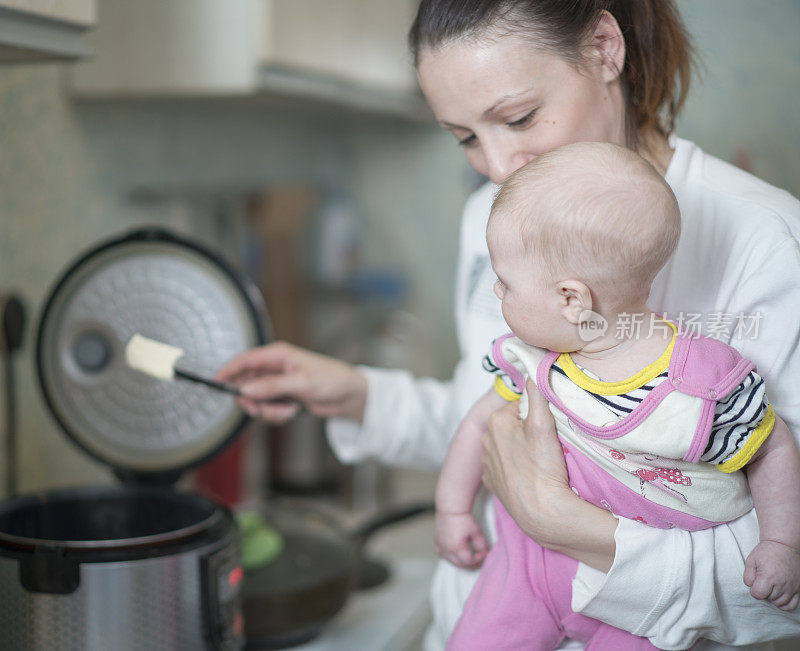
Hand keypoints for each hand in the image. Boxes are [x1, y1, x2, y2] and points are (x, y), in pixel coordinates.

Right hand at [215, 342, 367, 423]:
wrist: (348, 395)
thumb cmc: (331, 379)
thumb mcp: (301, 383)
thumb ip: (272, 387)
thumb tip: (246, 390)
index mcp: (277, 355)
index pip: (244, 360)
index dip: (227, 371)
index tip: (215, 384)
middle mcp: (274, 367)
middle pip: (245, 384)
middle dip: (252, 401)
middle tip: (260, 410)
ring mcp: (277, 383)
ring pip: (256, 400)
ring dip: (268, 411)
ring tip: (288, 411)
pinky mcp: (282, 397)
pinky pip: (267, 409)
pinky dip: (276, 415)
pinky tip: (292, 412)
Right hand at [435, 511, 488, 567]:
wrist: (450, 508)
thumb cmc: (463, 518)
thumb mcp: (476, 532)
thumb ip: (482, 545)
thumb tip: (486, 552)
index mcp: (456, 547)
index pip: (469, 561)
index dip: (478, 559)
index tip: (484, 553)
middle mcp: (446, 549)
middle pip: (460, 563)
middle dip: (471, 563)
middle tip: (479, 559)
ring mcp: (440, 546)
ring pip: (451, 560)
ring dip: (460, 561)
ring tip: (469, 557)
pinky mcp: (437, 542)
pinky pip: (442, 554)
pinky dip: (450, 556)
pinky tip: (455, 553)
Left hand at [481, 379, 616, 570]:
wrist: (541, 512)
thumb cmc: (543, 467)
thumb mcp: (544, 424)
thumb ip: (537, 393)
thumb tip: (534, 370)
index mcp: (495, 421)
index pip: (519, 406)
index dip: (537, 415)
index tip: (549, 428)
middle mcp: (485, 440)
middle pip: (512, 425)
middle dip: (527, 430)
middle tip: (546, 445)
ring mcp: (486, 463)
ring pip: (508, 445)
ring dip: (521, 448)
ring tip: (539, 461)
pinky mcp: (491, 482)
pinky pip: (505, 465)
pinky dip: (515, 466)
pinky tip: (529, 474)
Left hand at [744, 540, 799, 609]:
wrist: (783, 545)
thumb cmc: (765, 552)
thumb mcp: (751, 561)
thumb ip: (748, 577)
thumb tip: (751, 588)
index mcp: (768, 577)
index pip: (758, 594)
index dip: (754, 590)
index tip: (755, 582)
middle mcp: (782, 584)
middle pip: (768, 599)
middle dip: (763, 592)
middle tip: (763, 581)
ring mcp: (792, 587)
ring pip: (779, 603)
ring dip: (773, 597)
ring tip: (771, 586)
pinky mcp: (798, 588)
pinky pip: (792, 605)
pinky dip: (784, 604)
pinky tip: (779, 596)